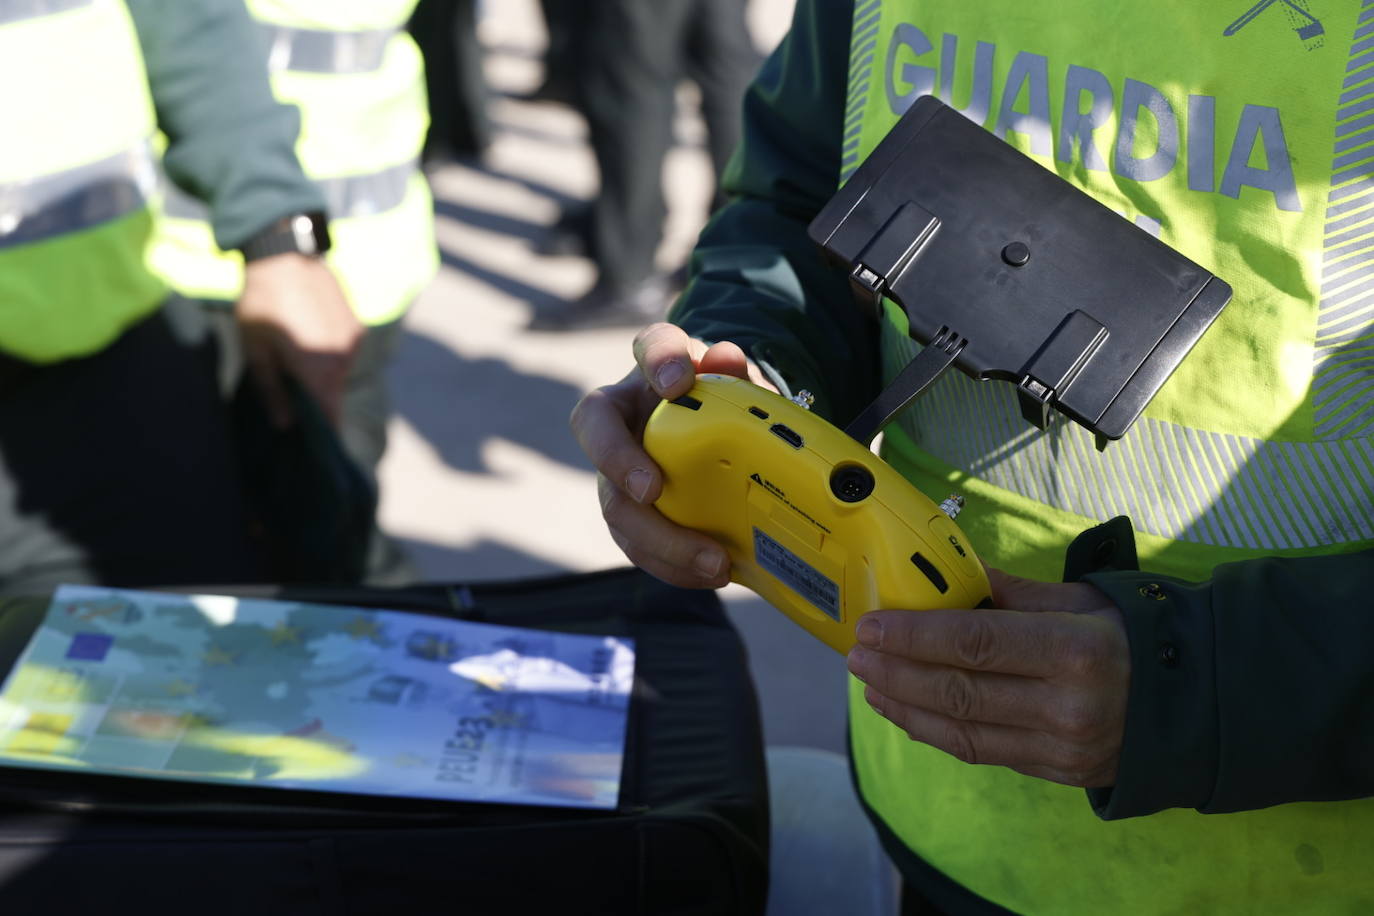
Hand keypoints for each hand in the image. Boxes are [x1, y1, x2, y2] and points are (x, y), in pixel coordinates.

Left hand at [236, 253, 362, 427]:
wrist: (284, 254)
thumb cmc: (261, 304)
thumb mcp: (256, 350)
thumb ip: (272, 391)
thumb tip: (286, 425)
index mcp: (319, 370)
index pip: (331, 416)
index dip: (324, 433)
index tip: (312, 442)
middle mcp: (344, 359)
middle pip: (335, 394)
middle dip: (317, 399)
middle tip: (292, 393)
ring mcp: (354, 340)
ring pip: (340, 371)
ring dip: (323, 373)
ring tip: (297, 356)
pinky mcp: (356, 324)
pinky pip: (345, 350)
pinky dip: (330, 352)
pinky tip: (309, 334)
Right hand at [569, 322, 774, 587]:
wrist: (721, 446)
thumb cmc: (726, 412)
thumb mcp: (743, 392)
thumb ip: (738, 376)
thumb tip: (728, 360)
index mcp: (657, 369)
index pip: (651, 345)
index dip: (659, 358)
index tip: (677, 380)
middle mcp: (624, 415)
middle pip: (596, 427)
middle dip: (619, 459)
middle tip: (653, 490)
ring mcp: (617, 469)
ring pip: (614, 501)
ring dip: (658, 537)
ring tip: (712, 561)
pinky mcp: (628, 514)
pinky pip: (637, 544)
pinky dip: (673, 565)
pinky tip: (712, 574)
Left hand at [846, 568, 1129, 787]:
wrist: (1203, 702)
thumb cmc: (1137, 636)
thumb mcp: (1083, 599)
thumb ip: (1013, 592)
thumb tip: (950, 574)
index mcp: (1074, 649)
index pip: (974, 644)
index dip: (914, 637)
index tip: (871, 627)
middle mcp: (1066, 704)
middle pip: (958, 690)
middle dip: (896, 672)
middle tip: (857, 655)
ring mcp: (1062, 746)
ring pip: (963, 730)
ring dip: (906, 706)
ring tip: (870, 684)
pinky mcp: (1057, 772)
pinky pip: (983, 752)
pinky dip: (937, 732)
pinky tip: (908, 712)